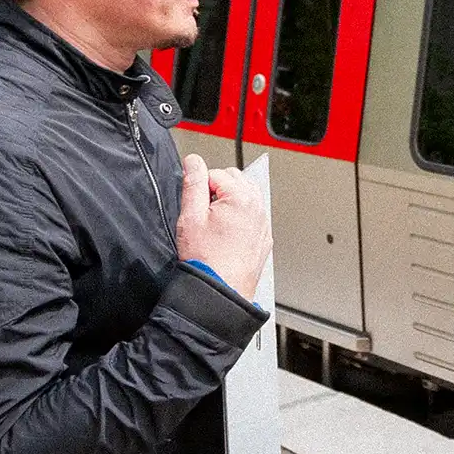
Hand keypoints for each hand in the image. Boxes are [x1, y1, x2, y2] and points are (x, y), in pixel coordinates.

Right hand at [175, 154, 271, 298]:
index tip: (194, 206)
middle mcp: (258, 208)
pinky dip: (239, 218)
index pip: (215, 173)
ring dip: (229, 201)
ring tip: (213, 224)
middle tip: (203, 213)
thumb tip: (193, 162)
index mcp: (241, 198)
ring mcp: (263, 224)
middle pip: (234, 180)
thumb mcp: (191, 217)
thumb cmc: (206, 261)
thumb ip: (192, 184)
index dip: (200, 187)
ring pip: (246, 196)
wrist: (220, 292)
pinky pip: (252, 216)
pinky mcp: (263, 238)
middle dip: (217, 190)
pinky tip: (225, 235)